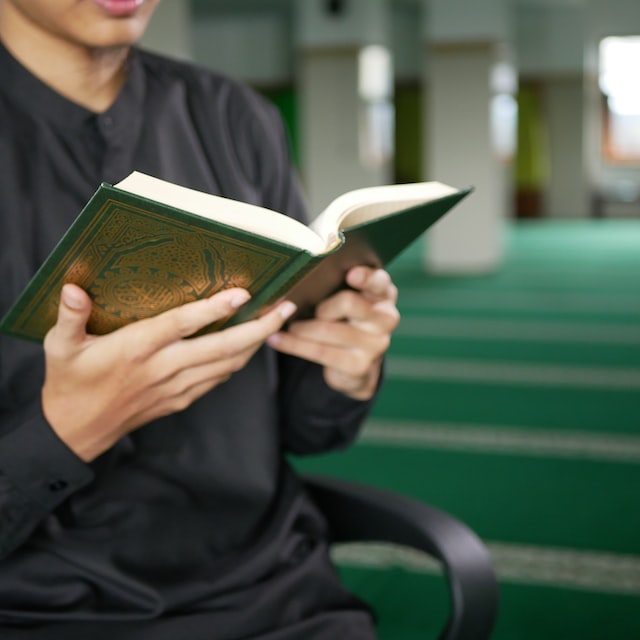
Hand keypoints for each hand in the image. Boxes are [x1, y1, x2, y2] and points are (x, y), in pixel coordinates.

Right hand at [42, 284, 295, 461]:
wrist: (76, 432)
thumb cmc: (69, 383)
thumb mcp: (60, 347)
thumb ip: (69, 316)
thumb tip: (73, 288)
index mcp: (136, 349)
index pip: (182, 325)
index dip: (214, 309)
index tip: (243, 293)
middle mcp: (163, 368)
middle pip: (222, 347)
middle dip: (259, 327)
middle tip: (285, 306)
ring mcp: (176, 388)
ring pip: (228, 364)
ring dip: (256, 343)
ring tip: (276, 320)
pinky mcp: (180, 400)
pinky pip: (218, 379)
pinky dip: (239, 361)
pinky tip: (250, 345)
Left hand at [267, 266, 399, 399]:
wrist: (354, 365)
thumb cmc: (344, 320)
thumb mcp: (348, 300)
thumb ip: (338, 285)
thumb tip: (300, 272)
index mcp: (383, 294)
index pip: (379, 281)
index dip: (366, 277)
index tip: (350, 275)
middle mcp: (385, 318)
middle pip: (348, 303)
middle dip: (320, 306)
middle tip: (299, 308)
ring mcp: (376, 344)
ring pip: (329, 329)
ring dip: (300, 327)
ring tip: (283, 324)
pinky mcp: (360, 366)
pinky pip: (320, 352)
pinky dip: (293, 345)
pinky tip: (276, 339)